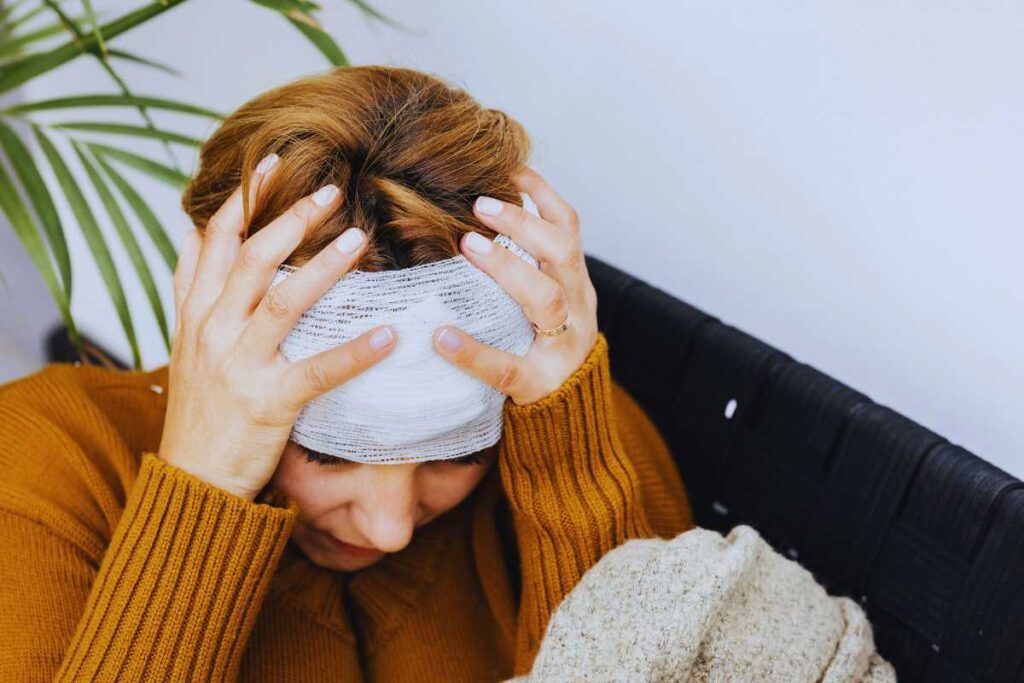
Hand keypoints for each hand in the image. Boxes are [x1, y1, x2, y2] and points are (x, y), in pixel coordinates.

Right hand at [159, 153, 396, 500]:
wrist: (191, 479)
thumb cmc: (201, 410)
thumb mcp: (185, 344)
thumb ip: (195, 291)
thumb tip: (199, 236)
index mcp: (195, 314)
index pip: (213, 242)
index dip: (243, 200)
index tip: (272, 164)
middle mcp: (212, 331)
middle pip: (251, 259)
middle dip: (290, 219)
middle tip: (331, 189)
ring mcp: (238, 366)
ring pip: (282, 301)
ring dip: (323, 267)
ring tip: (359, 238)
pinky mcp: (268, 402)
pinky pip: (319, 370)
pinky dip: (355, 351)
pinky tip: (390, 334)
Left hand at [431, 167, 598, 405]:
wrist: (570, 419)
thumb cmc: (542, 351)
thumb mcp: (545, 306)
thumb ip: (525, 271)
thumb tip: (472, 222)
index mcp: (575, 285)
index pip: (569, 230)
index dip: (543, 196)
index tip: (510, 168)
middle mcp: (578, 309)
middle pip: (562, 254)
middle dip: (524, 223)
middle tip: (479, 204)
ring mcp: (562, 347)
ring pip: (547, 299)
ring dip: (508, 267)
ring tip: (468, 245)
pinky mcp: (538, 385)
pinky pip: (507, 366)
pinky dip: (473, 351)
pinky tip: (442, 337)